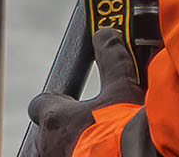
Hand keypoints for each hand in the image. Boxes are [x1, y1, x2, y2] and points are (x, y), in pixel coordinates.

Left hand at [27, 27, 145, 155]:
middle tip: (88, 127)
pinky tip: (99, 153)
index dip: (56, 103)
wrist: (138, 156)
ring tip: (94, 144)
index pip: (40, 104)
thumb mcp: (123, 88)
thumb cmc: (125, 130)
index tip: (70, 103)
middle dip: (63, 128)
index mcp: (56, 118)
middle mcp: (50, 143)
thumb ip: (112, 59)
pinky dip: (78, 155)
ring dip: (68, 145)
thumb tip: (106, 34)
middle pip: (46, 132)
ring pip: (53, 150)